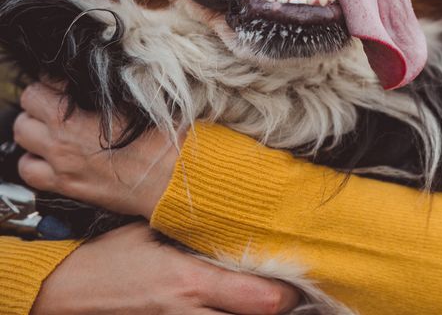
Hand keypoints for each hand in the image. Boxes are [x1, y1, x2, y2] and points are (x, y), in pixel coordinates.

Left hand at [14, 82, 179, 218]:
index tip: (68, 84)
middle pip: (25, 112)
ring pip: (22, 141)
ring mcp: (61, 166)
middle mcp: (61, 142)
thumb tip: (94, 78)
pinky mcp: (67, 186)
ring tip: (53, 129)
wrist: (173, 177)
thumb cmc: (162, 138)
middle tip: (58, 103)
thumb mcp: (137, 101)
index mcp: (74, 118)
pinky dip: (35, 162)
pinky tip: (53, 156)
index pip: (40, 88)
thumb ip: (107, 90)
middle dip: (39, 104)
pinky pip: (30, 173)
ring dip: (34, 132)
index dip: (53, 82)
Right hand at [31, 222, 300, 314]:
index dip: (288, 294)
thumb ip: (195, 232)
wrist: (62, 293)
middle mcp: (189, 313)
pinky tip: (237, 307)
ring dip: (254, 313)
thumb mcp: (152, 233)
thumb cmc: (108, 257)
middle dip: (280, 308)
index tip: (300, 278)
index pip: (262, 300)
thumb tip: (233, 217)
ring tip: (271, 300)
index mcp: (191, 282)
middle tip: (294, 293)